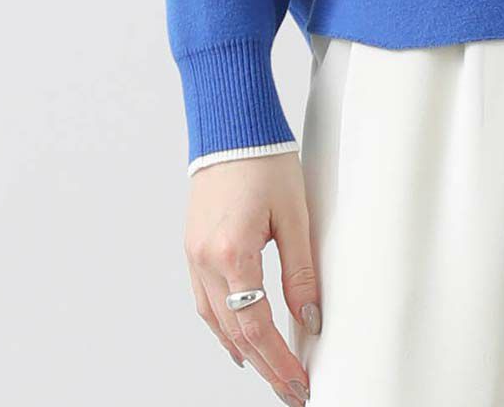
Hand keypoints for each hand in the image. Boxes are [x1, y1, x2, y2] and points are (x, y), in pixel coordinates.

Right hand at [184, 150, 321, 405]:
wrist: (229, 124)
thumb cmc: (263, 157)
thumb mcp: (295, 213)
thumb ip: (302, 270)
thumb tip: (311, 317)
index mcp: (232, 253)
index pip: (256, 328)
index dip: (278, 363)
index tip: (299, 385)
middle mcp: (205, 261)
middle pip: (234, 333)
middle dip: (265, 367)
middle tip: (291, 390)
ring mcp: (194, 255)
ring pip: (216, 322)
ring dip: (244, 352)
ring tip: (271, 373)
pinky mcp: (192, 247)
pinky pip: (205, 302)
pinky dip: (224, 326)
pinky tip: (239, 338)